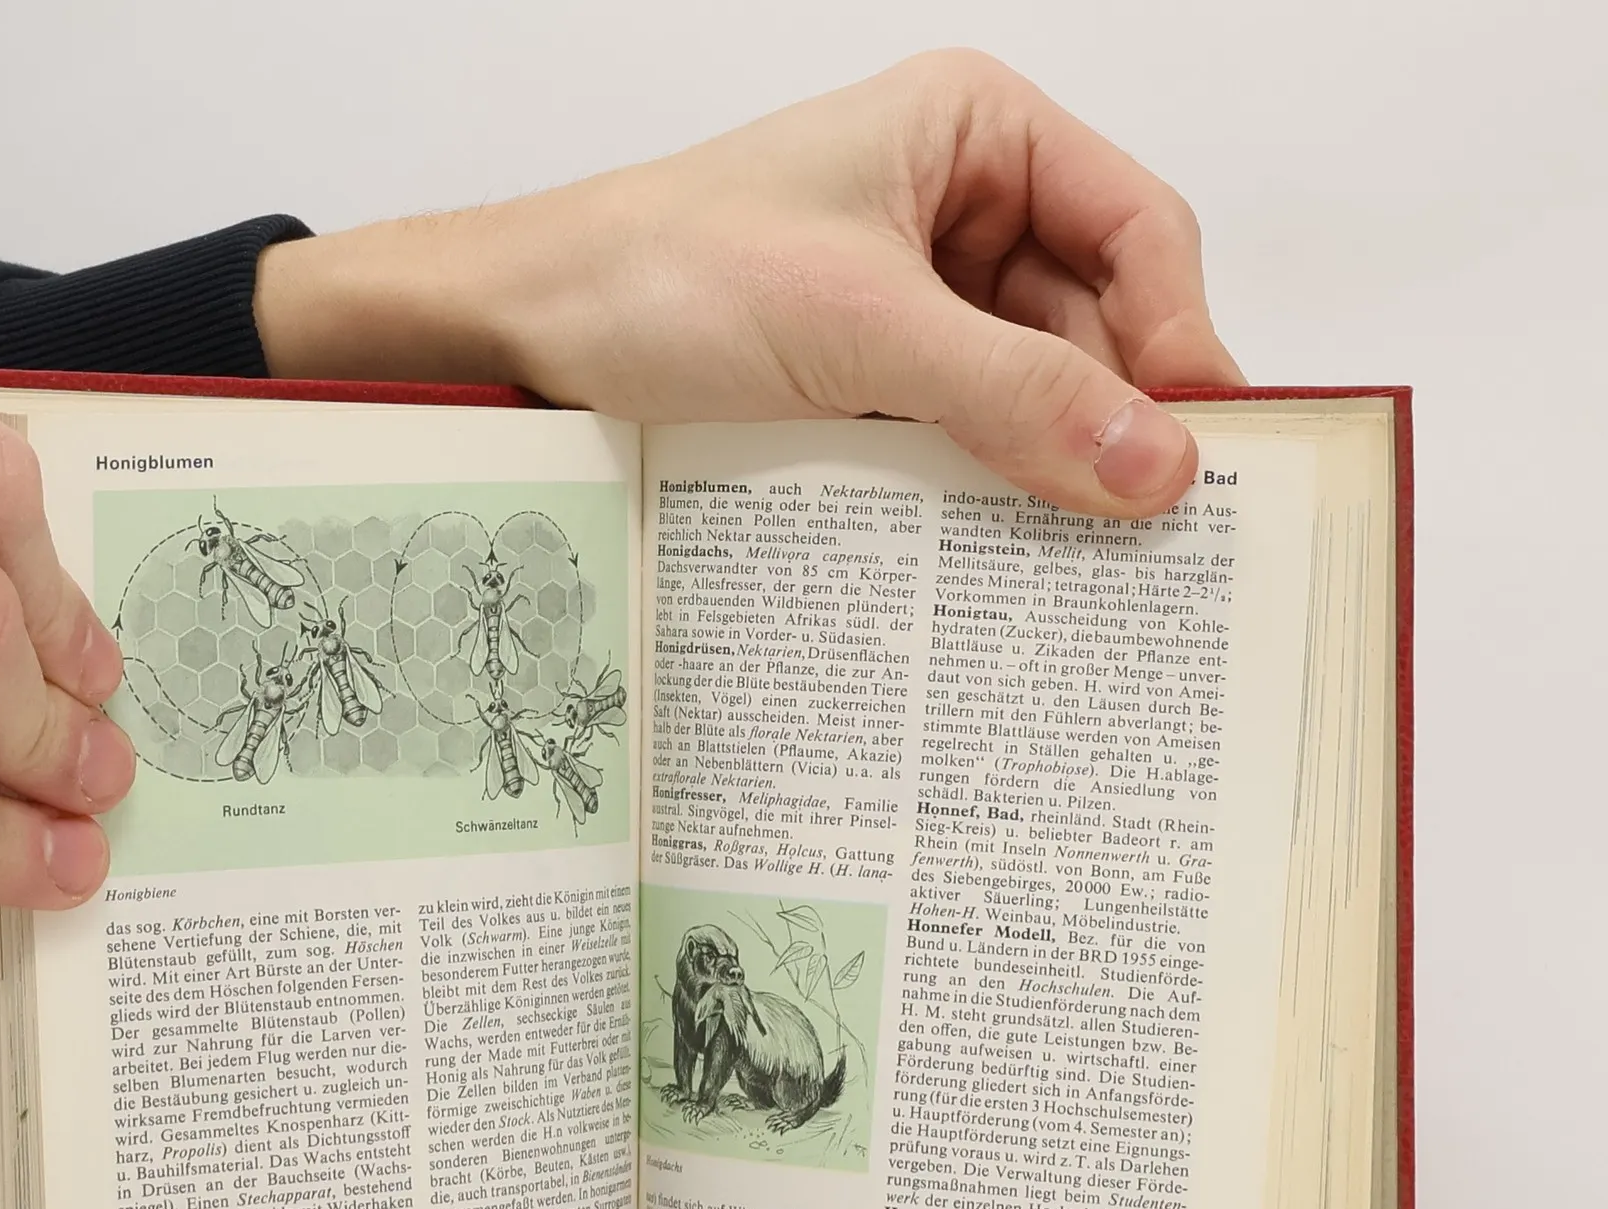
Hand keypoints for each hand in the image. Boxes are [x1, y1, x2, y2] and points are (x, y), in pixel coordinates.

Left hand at [258, 51, 1242, 516]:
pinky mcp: (871, 382)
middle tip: (1145, 538)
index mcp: (976, 136)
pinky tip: (994, 551)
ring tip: (1073, 560)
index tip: (1195, 450)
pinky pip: (964, 437)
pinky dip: (983, 490)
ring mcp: (915, 303)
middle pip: (1096, 322)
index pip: (1139, 229)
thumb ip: (1012, 395)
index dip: (1180, 336)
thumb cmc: (663, 277)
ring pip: (1032, 392)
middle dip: (1113, 418)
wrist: (524, 337)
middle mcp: (959, 211)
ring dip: (1046, 468)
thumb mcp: (857, 328)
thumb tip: (1158, 469)